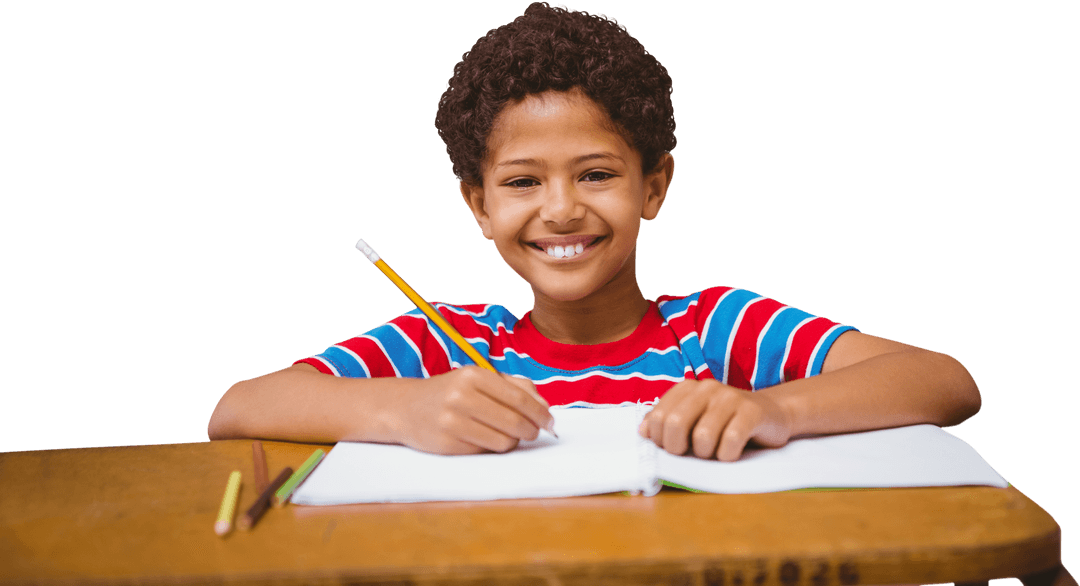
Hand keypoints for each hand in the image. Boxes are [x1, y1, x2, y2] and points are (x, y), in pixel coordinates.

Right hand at [387, 366, 553, 455]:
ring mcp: (452, 422)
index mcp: (473, 375)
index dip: (540, 413)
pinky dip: (492, 447)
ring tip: (507, 434)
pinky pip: (485, 451)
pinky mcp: (447, 444)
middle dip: (532, 430)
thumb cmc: (451, 392)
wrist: (406, 408)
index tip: (550, 421)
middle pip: (514, 422)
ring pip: (503, 441)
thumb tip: (544, 406)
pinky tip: (484, 437)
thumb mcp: (479, 379)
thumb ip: (515, 386)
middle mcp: (461, 397)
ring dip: (513, 441)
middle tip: (534, 432)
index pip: (519, 398)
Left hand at [639, 379, 793, 460]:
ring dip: (707, 454)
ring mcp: (730, 398)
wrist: (770, 415)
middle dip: (679, 448)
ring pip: (703, 437)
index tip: (673, 447)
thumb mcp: (693, 419)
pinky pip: (731, 441)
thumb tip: (644, 430)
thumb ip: (667, 422)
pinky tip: (732, 452)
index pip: (659, 417)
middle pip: (676, 424)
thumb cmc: (725, 422)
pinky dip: (728, 455)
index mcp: (688, 388)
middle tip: (691, 453)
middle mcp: (707, 388)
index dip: (661, 439)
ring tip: (715, 450)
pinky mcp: (752, 412)